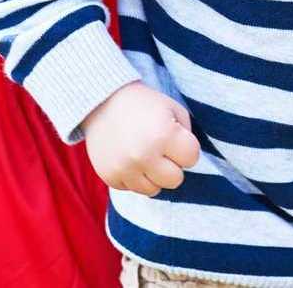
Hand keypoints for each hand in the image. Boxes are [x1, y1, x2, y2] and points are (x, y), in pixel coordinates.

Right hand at [82, 81, 201, 196]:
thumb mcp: (172, 108)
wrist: (101, 102)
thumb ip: (187, 135)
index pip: (192, 158)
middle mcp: (143, 155)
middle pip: (175, 180)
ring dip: (152, 175)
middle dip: (171, 165)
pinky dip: (133, 177)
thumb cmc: (144, 104)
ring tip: (144, 154)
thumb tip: (187, 161)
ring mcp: (124, 168)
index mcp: (163, 134)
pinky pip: (132, 189)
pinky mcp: (109, 176)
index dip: (186, 147)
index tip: (174, 137)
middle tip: (160, 149)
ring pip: (154, 190)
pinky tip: (129, 159)